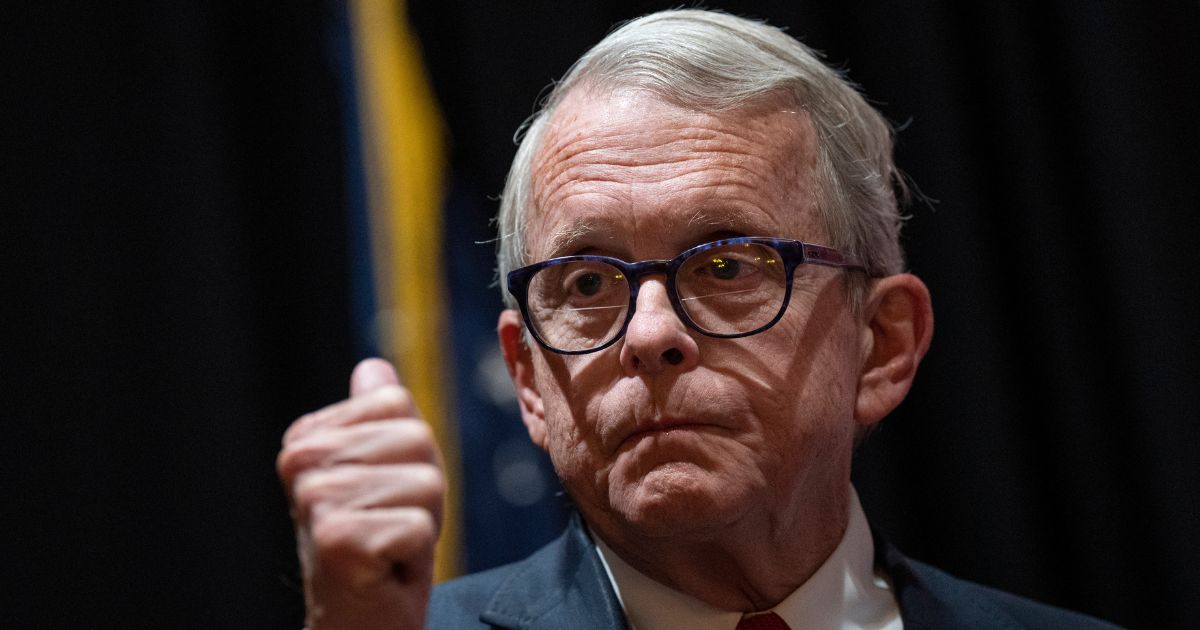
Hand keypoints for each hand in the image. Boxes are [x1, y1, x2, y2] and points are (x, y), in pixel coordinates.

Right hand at [277, 359, 443, 629]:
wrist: (359, 620)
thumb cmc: (378, 547)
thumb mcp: (385, 470)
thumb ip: (378, 419)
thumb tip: (373, 367)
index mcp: (308, 436)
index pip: (397, 402)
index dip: (412, 453)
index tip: (387, 492)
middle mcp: (301, 462)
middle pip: (417, 439)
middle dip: (423, 489)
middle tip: (391, 525)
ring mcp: (315, 499)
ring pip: (425, 483)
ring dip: (421, 523)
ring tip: (388, 547)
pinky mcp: (337, 539)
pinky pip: (421, 527)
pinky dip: (416, 554)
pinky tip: (385, 569)